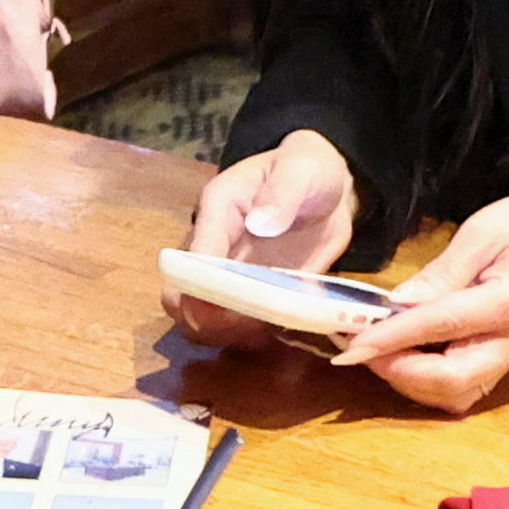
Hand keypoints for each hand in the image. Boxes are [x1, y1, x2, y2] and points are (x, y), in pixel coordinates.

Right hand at [169, 131, 354, 346]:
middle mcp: (215, 248)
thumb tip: (261, 223)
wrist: (329, 186)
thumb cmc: (307, 170)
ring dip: (225, 335)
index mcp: (218, 212)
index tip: (222, 309)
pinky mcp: (254, 295)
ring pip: (201, 321)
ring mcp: (231, 276)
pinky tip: (273, 331)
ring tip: (263, 331)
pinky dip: (248, 338)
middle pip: (179, 297)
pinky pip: (236, 329)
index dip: (199, 286)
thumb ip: (282, 192)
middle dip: (203, 320)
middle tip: (244, 326)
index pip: (191, 256)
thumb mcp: (299, 170)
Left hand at [328, 189, 508, 413]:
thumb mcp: (483, 232)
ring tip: (376, 349)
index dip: (390, 340)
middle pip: (452, 381)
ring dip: (410, 380)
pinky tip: (406, 353)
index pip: (440, 328)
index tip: (350, 346)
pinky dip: (430, 379)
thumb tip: (396, 305)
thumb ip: (440, 274)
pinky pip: (467, 384)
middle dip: (397, 372)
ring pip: (457, 392)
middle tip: (358, 347)